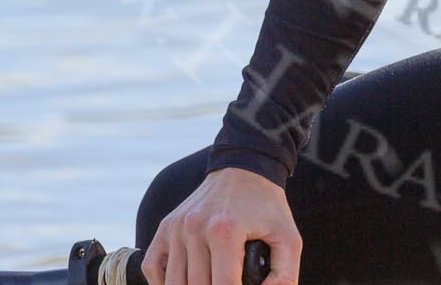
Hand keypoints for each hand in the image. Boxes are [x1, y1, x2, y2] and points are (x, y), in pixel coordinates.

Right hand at [144, 166, 298, 284]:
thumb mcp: (288, 237)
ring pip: (174, 283)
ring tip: (211, 281)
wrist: (244, 167)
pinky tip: (184, 281)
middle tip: (227, 283)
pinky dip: (163, 283)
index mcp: (225, 230)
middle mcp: (195, 228)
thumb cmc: (267, 206)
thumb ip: (285, 275)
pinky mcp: (166, 227)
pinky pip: (152, 267)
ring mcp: (176, 228)